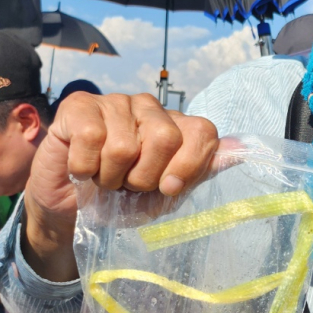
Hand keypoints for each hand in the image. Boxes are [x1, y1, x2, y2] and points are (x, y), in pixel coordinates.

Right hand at [22, 93, 219, 280]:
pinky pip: (91, 138)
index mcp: (176, 126)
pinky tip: (81, 168)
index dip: (189, 166)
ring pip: (125, 145)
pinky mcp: (80, 105)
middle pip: (166, 138)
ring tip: (103, 177)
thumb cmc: (120, 200)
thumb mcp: (165, 195)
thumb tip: (241, 151)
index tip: (168, 188)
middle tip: (128, 184)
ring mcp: (115, 102)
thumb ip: (200, 171)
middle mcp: (150, 108)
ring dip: (110, 176)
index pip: (203, 131)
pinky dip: (85, 167)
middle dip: (144, 177)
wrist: (70, 211)